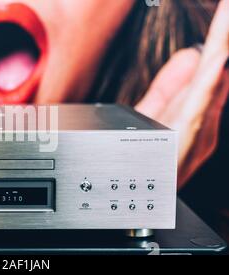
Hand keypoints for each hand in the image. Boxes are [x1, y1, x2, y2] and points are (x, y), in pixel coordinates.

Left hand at [136, 0, 228, 188]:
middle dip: (226, 35)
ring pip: (213, 82)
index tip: (226, 10)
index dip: (221, 35)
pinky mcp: (184, 141)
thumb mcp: (156, 110)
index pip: (210, 63)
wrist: (138, 189)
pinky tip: (216, 63)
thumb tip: (193, 53)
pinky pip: (199, 109)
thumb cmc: (147, 153)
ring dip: (223, 47)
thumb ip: (171, 84)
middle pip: (217, 67)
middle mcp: (202, 116)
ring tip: (228, 16)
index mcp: (195, 106)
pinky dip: (210, 85)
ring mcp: (197, 128)